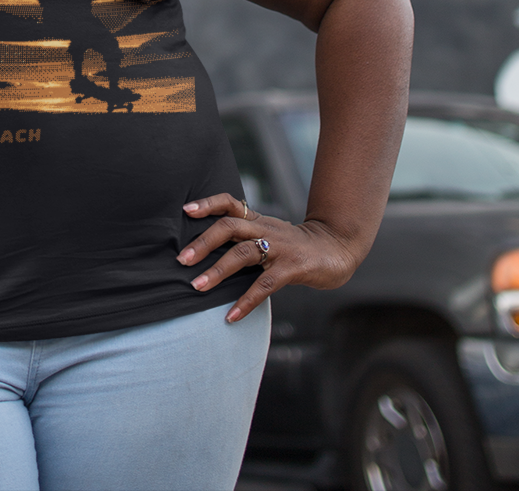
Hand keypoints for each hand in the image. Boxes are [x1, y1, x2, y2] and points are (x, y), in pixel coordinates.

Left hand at [178, 191, 358, 322]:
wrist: (336, 249)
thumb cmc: (296, 245)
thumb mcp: (270, 233)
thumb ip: (246, 236)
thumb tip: (209, 249)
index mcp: (258, 219)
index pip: (229, 202)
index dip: (207, 204)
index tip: (186, 211)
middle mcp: (265, 229)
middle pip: (229, 226)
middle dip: (203, 242)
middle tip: (182, 260)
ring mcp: (279, 248)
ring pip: (243, 253)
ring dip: (218, 271)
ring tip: (197, 287)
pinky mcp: (292, 268)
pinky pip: (265, 284)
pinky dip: (246, 300)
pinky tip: (231, 315)